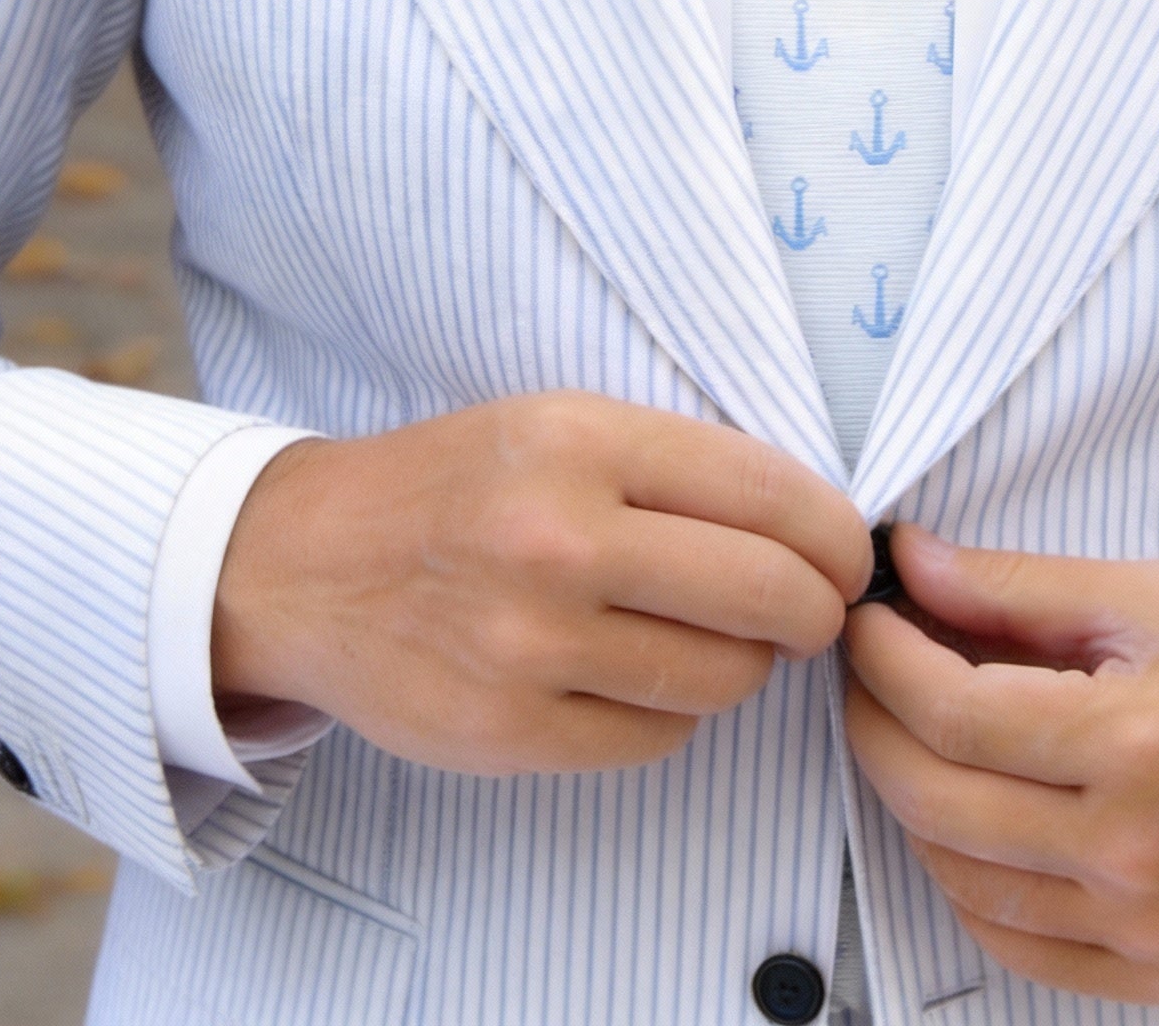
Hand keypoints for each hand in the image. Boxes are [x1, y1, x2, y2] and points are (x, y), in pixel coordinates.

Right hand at [213, 392, 870, 775]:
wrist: (308, 562)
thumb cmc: (459, 484)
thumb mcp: (562, 423)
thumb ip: (682, 466)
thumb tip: (819, 531)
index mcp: (582, 441)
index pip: (772, 496)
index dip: (839, 535)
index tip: (850, 554)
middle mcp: (558, 539)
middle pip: (769, 594)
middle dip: (818, 609)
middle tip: (812, 610)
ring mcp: (530, 644)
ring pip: (724, 677)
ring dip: (744, 663)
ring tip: (711, 634)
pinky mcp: (508, 733)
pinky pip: (659, 735)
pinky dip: (673, 710)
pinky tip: (639, 672)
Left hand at [842, 527, 1158, 1005]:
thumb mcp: (1149, 596)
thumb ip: (1015, 588)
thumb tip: (910, 564)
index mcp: (1136, 743)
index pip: (951, 713)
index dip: (883, 660)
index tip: (866, 620)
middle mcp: (1136, 851)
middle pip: (935, 800)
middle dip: (874, 724)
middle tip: (869, 671)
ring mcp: (1148, 926)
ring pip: (960, 878)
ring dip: (911, 801)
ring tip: (916, 735)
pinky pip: (1017, 945)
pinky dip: (967, 883)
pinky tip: (968, 821)